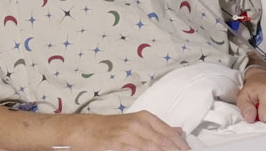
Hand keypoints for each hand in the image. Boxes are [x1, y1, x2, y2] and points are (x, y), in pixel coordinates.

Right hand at [69, 111, 188, 150]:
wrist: (84, 129)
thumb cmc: (111, 127)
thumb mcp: (136, 122)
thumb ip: (158, 127)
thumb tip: (179, 132)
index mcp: (145, 118)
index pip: (169, 133)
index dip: (180, 145)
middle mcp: (138, 124)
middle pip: (163, 142)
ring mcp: (127, 135)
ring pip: (152, 148)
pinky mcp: (116, 146)